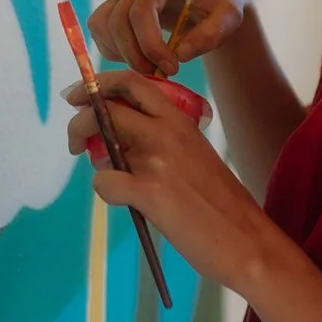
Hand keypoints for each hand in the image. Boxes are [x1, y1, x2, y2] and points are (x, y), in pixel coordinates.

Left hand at [64, 69, 272, 292]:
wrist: (246, 239)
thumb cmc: (220, 201)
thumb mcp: (195, 154)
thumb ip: (161, 141)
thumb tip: (117, 142)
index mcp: (179, 120)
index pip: (133, 82)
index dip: (99, 85)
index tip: (79, 96)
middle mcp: (166, 132)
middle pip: (106, 107)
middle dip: (79, 120)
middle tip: (75, 141)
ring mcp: (157, 161)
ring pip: (100, 148)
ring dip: (96, 163)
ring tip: (115, 181)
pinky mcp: (150, 193)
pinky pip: (104, 184)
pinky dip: (106, 192)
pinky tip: (125, 202)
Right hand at [88, 0, 250, 77]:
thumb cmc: (221, 4)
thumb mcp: (231, 16)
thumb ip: (211, 33)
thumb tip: (179, 54)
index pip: (142, 9)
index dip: (150, 44)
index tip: (171, 68)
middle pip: (118, 20)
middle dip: (136, 55)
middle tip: (160, 75)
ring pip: (103, 25)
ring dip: (122, 54)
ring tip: (150, 67)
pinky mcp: (115, 6)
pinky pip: (100, 31)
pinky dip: (113, 50)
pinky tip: (139, 58)